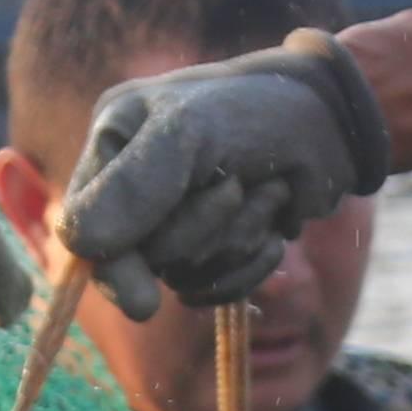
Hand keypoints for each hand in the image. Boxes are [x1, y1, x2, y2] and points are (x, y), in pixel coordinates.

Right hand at [54, 33, 390, 318]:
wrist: (333, 124)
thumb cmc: (259, 110)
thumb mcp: (190, 132)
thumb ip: (134, 185)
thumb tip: (78, 243)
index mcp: (113, 143)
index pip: (85, 225)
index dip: (112, 267)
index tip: (142, 300)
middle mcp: (134, 185)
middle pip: (138, 260)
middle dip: (197, 232)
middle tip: (235, 186)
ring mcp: (173, 222)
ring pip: (182, 277)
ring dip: (233, 241)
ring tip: (263, 189)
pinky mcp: (213, 250)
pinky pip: (215, 289)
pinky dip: (250, 264)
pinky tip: (275, 225)